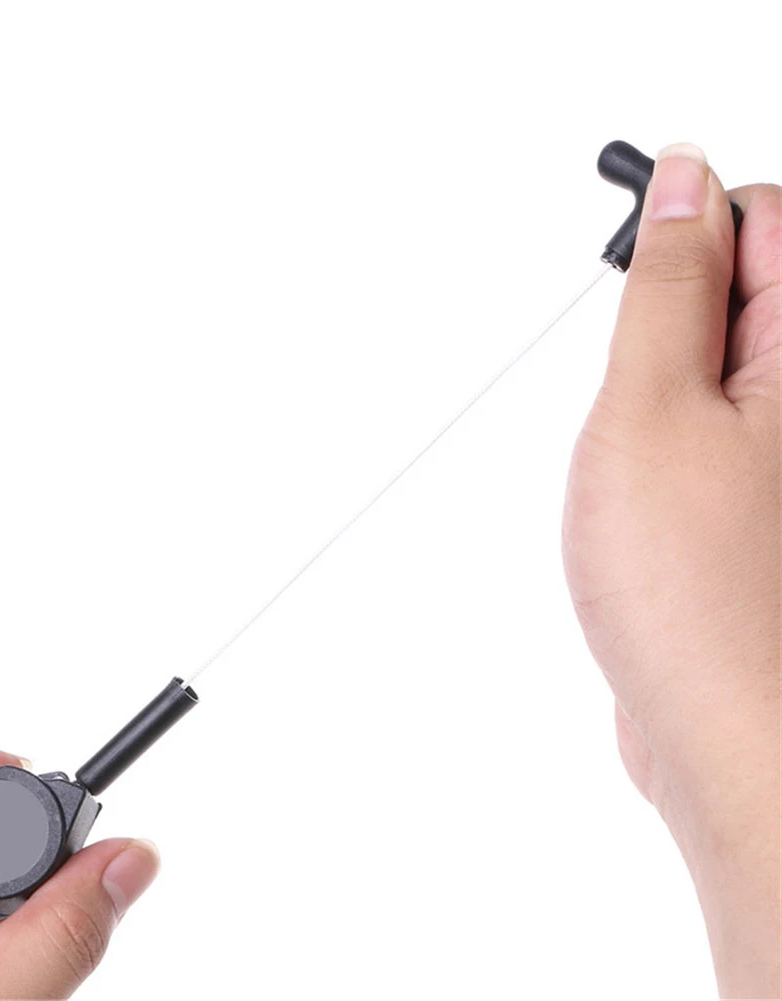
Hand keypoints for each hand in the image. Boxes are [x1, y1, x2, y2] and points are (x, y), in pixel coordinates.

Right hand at [563, 145, 779, 998]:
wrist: (728, 735)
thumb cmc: (695, 593)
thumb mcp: (649, 409)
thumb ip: (664, 286)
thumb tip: (677, 182)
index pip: (763, 218)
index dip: (684, 230)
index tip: (634, 274)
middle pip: (738, 291)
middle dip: (664, 328)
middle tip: (638, 396)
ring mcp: (781, 454)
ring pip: (706, 368)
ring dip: (654, 398)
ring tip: (643, 468)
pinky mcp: (755, 499)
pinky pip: (700, 432)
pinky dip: (657, 450)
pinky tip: (651, 505)